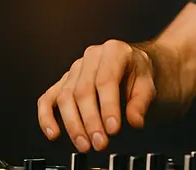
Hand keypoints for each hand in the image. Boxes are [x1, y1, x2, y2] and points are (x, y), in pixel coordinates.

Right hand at [37, 40, 156, 151]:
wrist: (133, 66)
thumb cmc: (138, 73)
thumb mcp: (148, 84)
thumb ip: (141, 102)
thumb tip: (135, 120)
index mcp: (113, 51)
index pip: (106, 80)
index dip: (108, 106)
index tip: (113, 129)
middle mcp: (91, 57)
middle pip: (83, 91)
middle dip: (90, 121)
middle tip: (100, 142)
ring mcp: (74, 69)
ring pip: (66, 98)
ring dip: (73, 125)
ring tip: (84, 144)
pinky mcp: (63, 82)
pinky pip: (47, 99)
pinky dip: (46, 117)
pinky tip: (53, 133)